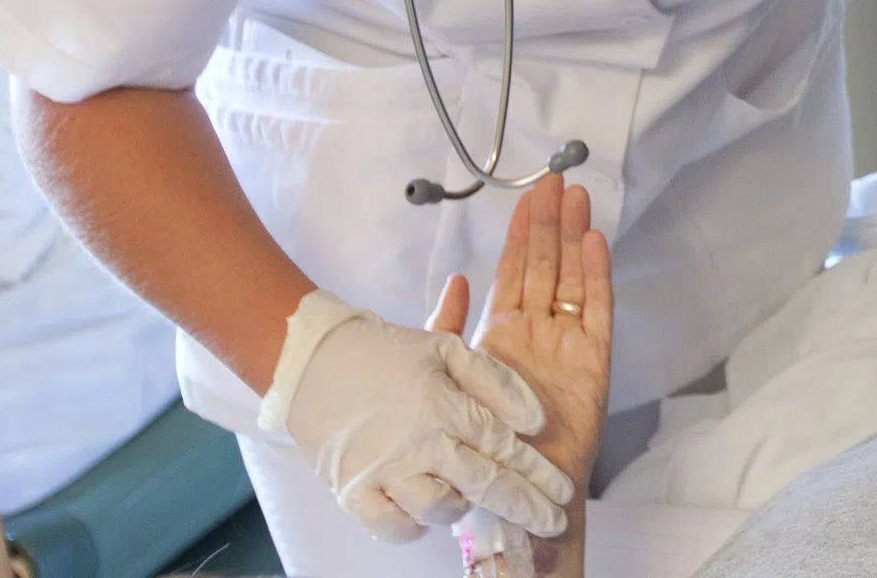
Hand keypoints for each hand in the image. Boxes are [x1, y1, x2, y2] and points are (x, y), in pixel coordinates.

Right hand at [256, 287, 573, 541]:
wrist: (311, 363)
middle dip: (526, 507)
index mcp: (446, 405)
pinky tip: (422, 511)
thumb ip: (495, 381)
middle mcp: (420, 442)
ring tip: (466, 494)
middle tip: (553, 523)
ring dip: (460, 508)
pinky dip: (413, 526)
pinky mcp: (353, 491)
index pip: (505, 446)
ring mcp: (385, 470)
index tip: (565, 492)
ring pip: (440, 510)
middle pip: (485, 484)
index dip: (538, 473)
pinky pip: (394, 527)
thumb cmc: (385, 353)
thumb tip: (535, 419)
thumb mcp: (445, 349)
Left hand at [427, 174, 615, 494]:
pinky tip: (594, 243)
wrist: (523, 485)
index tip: (529, 195)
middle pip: (546, 264)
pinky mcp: (594, 356)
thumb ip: (449, 329)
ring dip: (574, 236)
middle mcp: (537, 330)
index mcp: (503, 333)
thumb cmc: (485, 438)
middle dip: (550, 222)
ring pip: (571, 276)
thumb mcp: (451, 376)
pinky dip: (595, 275)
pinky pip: (596, 308)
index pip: (515, 270)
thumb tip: (455, 280)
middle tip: (557, 180)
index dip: (522, 232)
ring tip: (578, 197)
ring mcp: (567, 340)